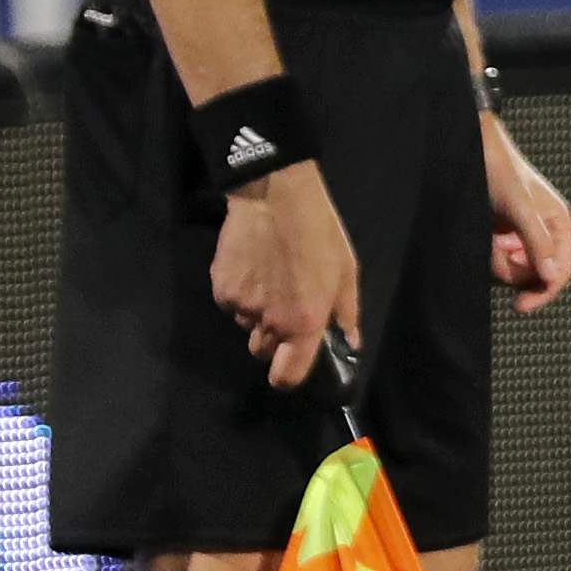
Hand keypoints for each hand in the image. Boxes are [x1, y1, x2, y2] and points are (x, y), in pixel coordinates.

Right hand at [209, 160, 359, 388]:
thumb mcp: (346, 271)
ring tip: (272, 276)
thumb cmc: (318, 232)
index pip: (287, 375)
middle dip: (274, 338)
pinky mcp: (220, 288)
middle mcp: (269, 321)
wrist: (275, 195)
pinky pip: (231, 304)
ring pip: (247, 324)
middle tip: (287, 306)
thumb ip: (347, 313)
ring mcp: (240, 306)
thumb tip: (350, 345)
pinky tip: (254, 266)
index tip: (292, 362)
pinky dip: (241, 292)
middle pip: (263, 351)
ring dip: (259, 312)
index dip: (288, 374)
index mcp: (303, 321)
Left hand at [483, 116, 570, 313]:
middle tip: (494, 250)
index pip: (560, 273)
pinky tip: (485, 234)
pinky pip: (499, 262)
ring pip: (513, 272)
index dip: (543, 293)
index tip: (520, 307)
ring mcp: (522, 237)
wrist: (474, 152)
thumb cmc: (501, 173)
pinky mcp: (503, 238)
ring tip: (488, 236)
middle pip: (534, 276)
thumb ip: (538, 243)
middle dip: (511, 269)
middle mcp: (543, 234)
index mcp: (559, 225)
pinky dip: (489, 254)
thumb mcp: (520, 209)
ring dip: (496, 260)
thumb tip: (551, 278)